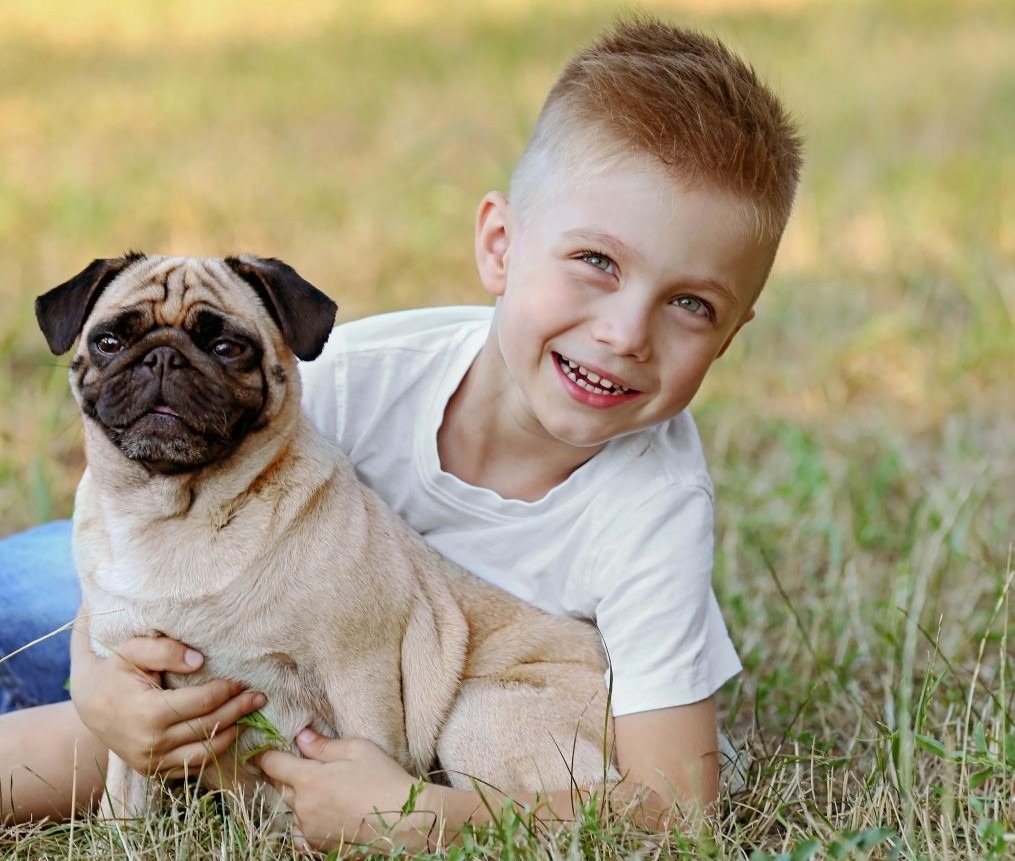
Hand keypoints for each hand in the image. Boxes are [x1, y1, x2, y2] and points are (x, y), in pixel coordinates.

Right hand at [70, 608, 265, 778]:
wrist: (90, 703)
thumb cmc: (115, 670)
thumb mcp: (133, 651)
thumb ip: (165, 650)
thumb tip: (199, 660)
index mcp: (147, 713)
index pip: (201, 703)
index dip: (226, 691)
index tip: (241, 680)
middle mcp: (150, 743)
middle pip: (208, 727)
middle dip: (237, 710)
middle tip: (259, 697)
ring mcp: (151, 762)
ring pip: (204, 752)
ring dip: (231, 732)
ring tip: (249, 714)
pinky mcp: (153, 771)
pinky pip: (192, 765)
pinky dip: (214, 751)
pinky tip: (228, 732)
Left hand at [256, 729, 430, 851]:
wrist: (406, 822)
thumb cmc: (384, 779)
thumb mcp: (358, 749)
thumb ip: (324, 745)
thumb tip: (300, 737)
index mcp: (309, 780)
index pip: (272, 764)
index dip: (265, 754)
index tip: (261, 748)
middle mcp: (303, 807)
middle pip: (277, 787)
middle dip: (280, 774)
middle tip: (288, 763)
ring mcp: (309, 829)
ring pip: (289, 809)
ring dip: (294, 797)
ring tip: (313, 788)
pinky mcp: (319, 846)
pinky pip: (300, 831)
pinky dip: (303, 821)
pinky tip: (319, 814)